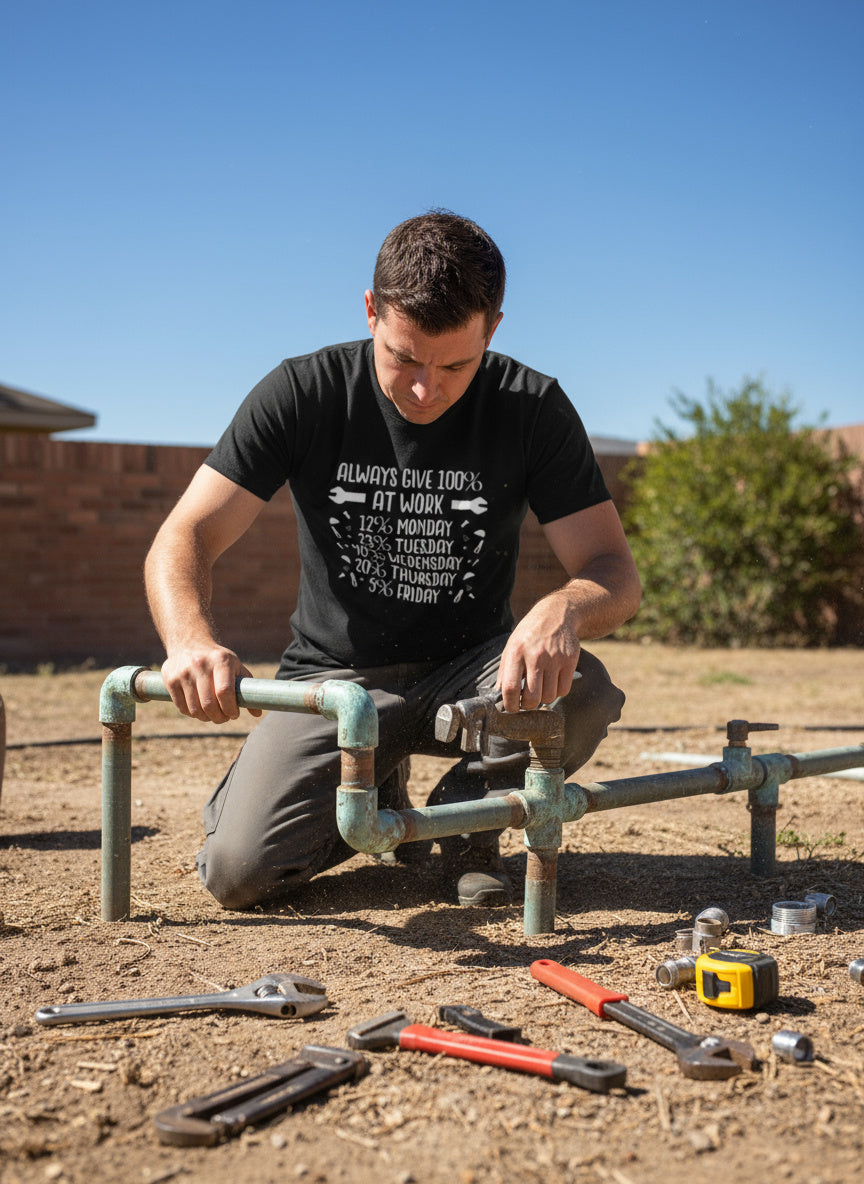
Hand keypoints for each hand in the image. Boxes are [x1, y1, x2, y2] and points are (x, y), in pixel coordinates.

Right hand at [161, 644, 262, 723]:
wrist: (189, 643)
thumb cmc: (218, 660)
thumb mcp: (235, 667)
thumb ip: (246, 689)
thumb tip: (257, 713)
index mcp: (221, 660)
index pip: (224, 692)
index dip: (230, 709)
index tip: (234, 714)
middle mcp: (200, 664)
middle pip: (209, 704)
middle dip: (219, 718)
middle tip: (224, 718)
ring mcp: (183, 672)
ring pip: (195, 709)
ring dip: (206, 718)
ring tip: (212, 714)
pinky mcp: (169, 679)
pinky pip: (182, 708)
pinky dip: (192, 714)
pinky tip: (199, 709)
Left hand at [496, 593, 579, 711]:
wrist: (556, 614)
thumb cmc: (529, 634)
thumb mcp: (511, 646)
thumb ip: (505, 671)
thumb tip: (499, 696)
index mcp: (516, 652)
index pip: (510, 687)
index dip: (509, 704)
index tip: (511, 709)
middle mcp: (536, 656)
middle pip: (532, 697)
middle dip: (528, 706)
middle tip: (526, 702)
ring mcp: (555, 658)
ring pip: (549, 696)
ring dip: (543, 699)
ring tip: (540, 689)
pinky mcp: (570, 660)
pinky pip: (564, 690)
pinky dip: (557, 692)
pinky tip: (552, 683)